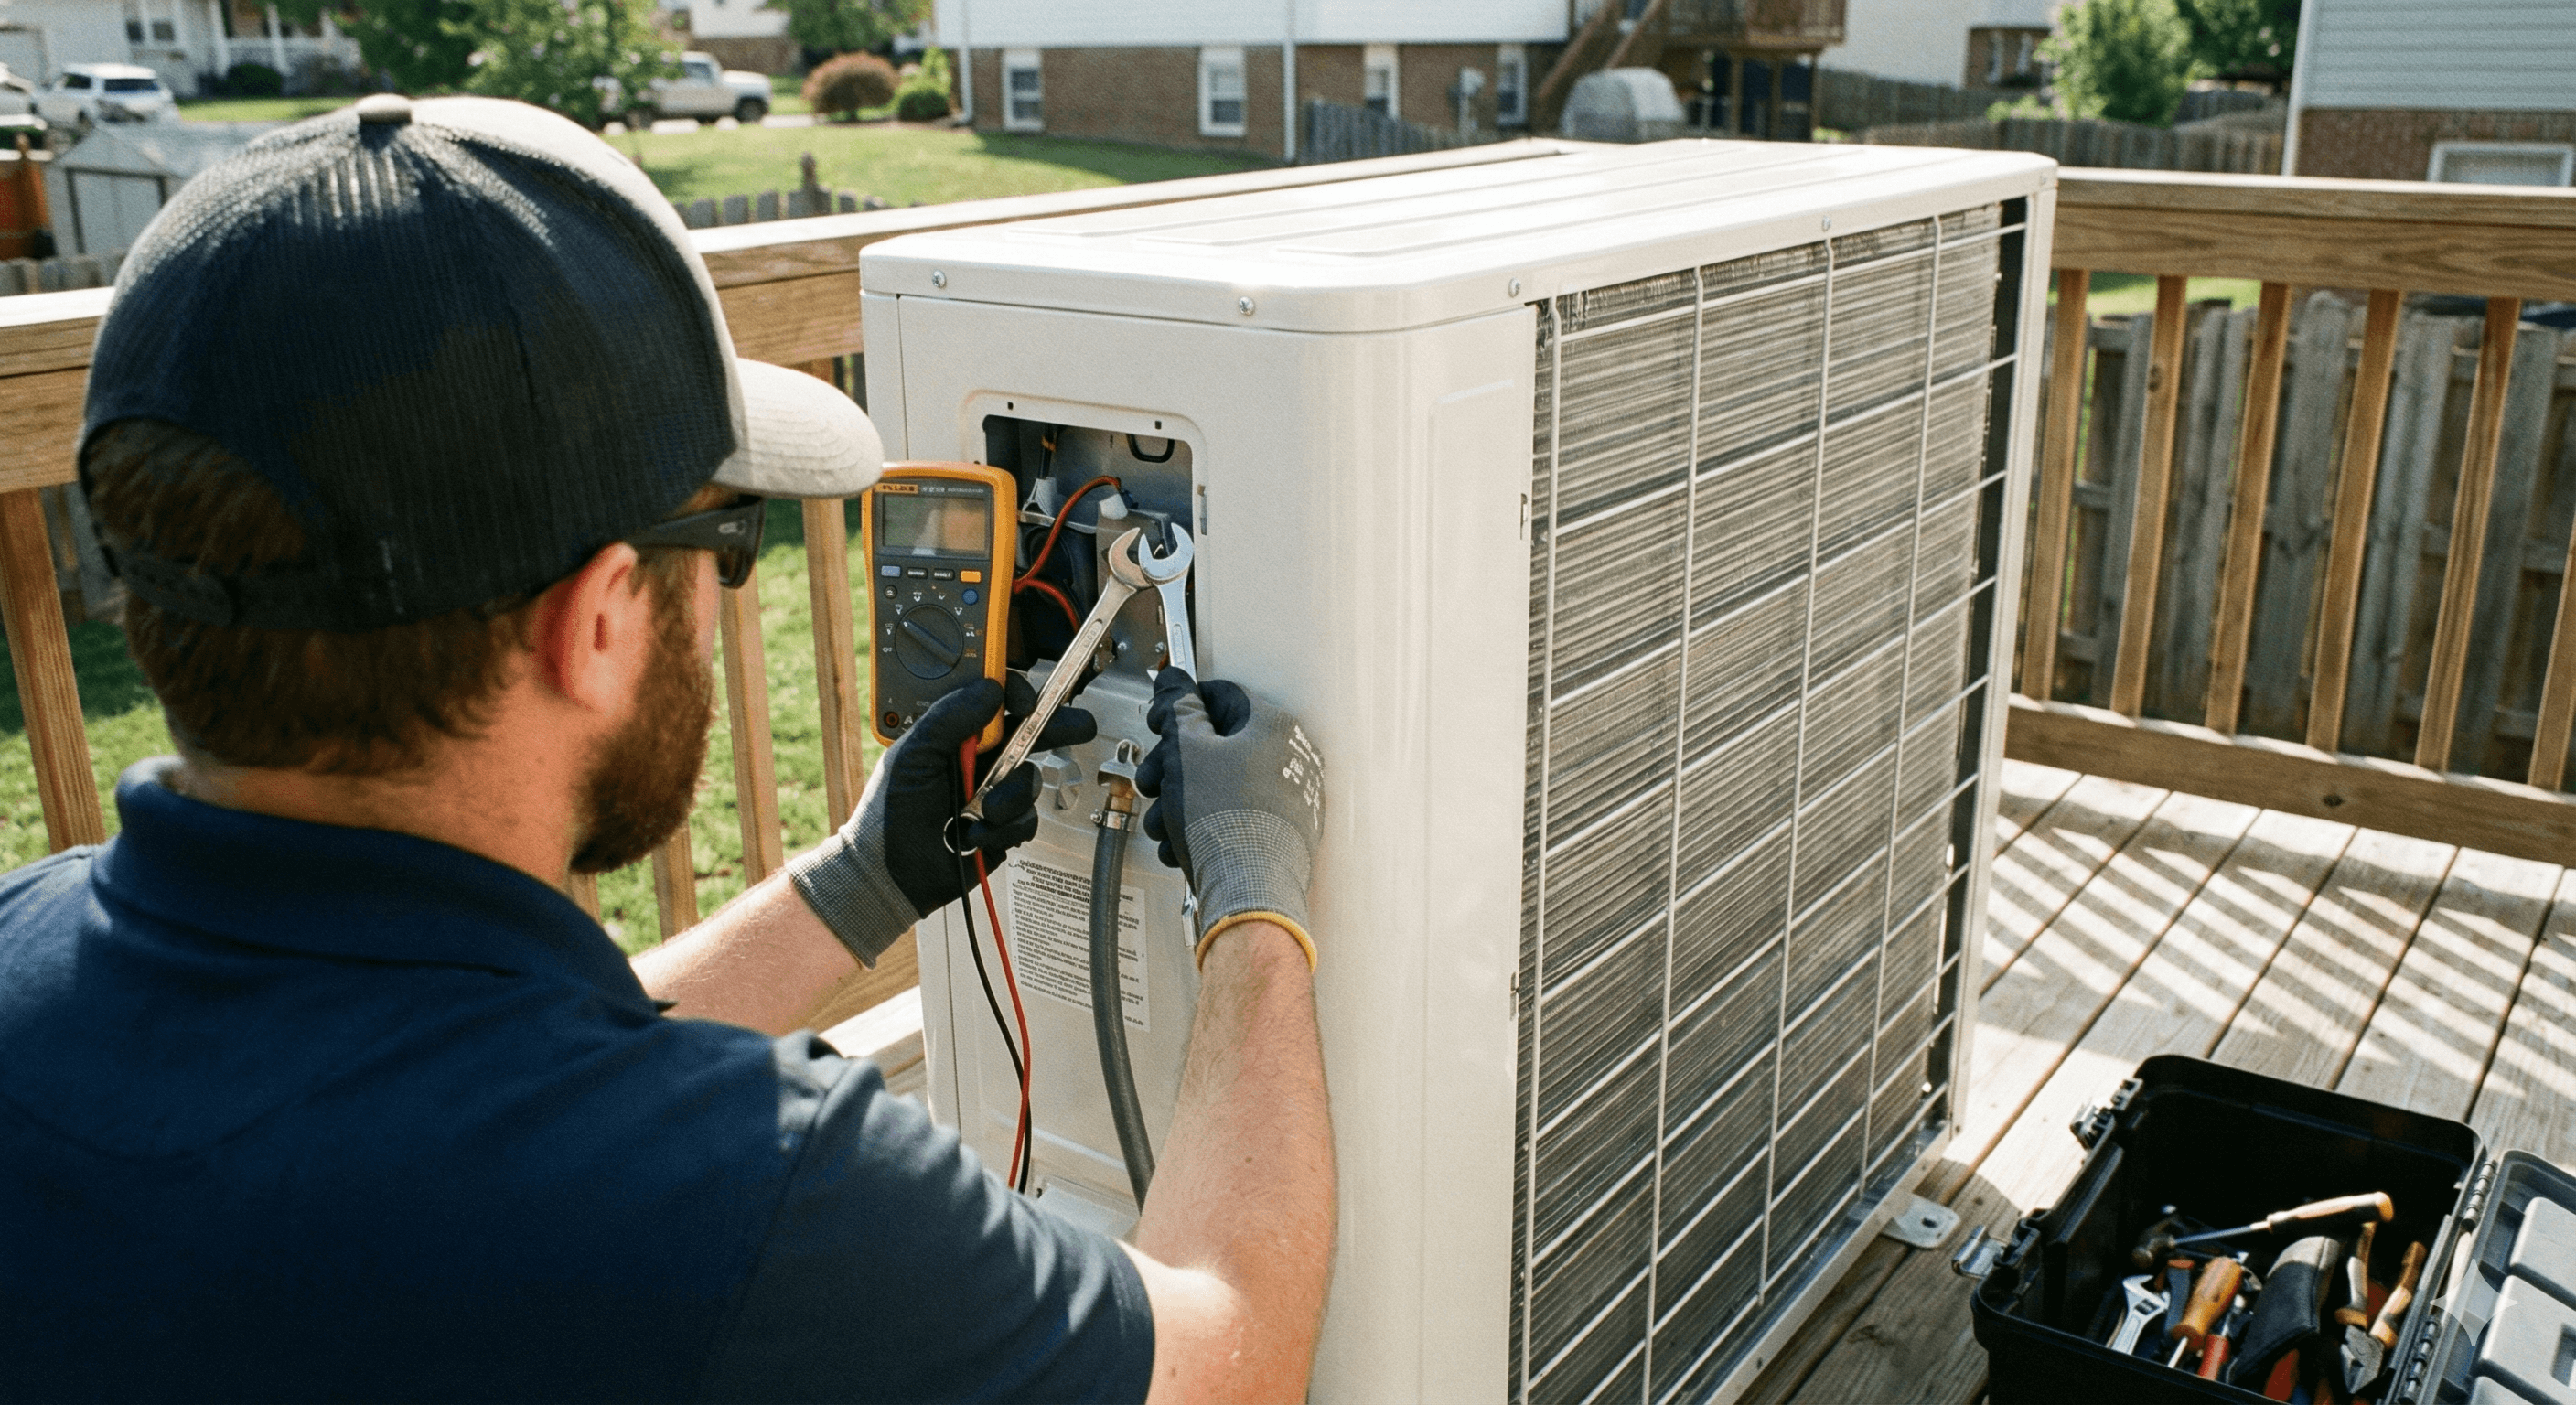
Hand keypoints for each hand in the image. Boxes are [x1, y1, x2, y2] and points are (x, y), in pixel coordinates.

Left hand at [787, 675, 1093, 964]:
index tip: (1025, 701)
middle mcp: (978, 759)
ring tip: (980, 811)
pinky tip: (974, 834)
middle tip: (1077, 726)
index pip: (994, 700)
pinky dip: (1001, 829)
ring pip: (1029, 779)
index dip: (1015, 695)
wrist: (889, 874)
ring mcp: (992, 792)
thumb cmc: (888, 814)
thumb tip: (987, 690)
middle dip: (1055, 728)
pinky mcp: (1003, 825)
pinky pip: (1026, 819)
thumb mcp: (913, 755)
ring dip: (1008, 797)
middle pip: (1028, 734)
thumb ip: (949, 718)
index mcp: (954, 733)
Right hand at [1136, 669, 1323, 968]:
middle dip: (1174, 764)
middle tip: (1155, 781)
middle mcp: (1288, 758)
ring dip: (1182, 799)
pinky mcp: (1280, 833)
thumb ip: (1178, 710)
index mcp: (1272, 726)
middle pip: (1217, 743)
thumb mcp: (1186, 753)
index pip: (1219, 695)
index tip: (1160, 723)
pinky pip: (1233, 815)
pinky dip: (1204, 824)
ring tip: (1164, 822)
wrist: (1248, 893)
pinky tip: (1182, 843)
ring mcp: (1288, 798)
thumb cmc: (1226, 824)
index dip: (1181, 707)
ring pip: (1220, 783)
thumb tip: (1174, 684)